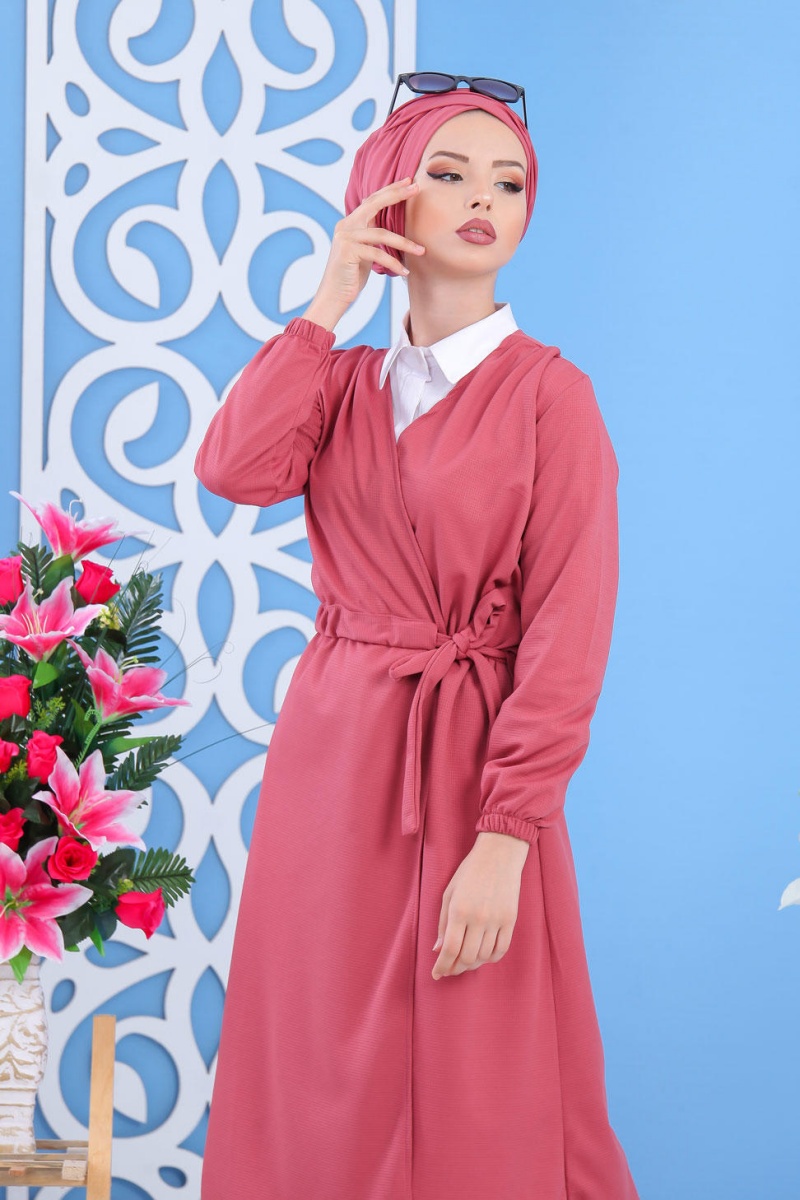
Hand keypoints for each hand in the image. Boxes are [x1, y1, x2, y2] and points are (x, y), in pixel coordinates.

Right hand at [303, 177, 426, 328]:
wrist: (333, 297)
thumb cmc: (351, 277)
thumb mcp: (365, 253)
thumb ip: (373, 238)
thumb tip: (391, 230)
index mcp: (350, 223)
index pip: (372, 201)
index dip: (390, 190)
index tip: (409, 181)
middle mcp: (346, 226)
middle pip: (374, 204)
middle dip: (396, 194)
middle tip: (417, 187)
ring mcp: (345, 237)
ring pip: (381, 234)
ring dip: (404, 243)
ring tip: (421, 251)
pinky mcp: (348, 251)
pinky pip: (378, 253)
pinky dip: (393, 263)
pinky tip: (404, 272)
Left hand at [431, 832, 528, 979]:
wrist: (499, 854)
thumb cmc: (470, 871)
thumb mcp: (449, 893)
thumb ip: (443, 924)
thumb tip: (438, 950)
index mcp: (459, 910)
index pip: (450, 949)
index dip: (442, 966)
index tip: (436, 974)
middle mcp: (478, 918)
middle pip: (467, 957)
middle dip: (456, 968)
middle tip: (450, 969)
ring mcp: (497, 920)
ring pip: (484, 956)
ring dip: (472, 964)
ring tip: (464, 962)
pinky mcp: (511, 920)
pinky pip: (501, 949)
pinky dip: (490, 958)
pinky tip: (482, 955)